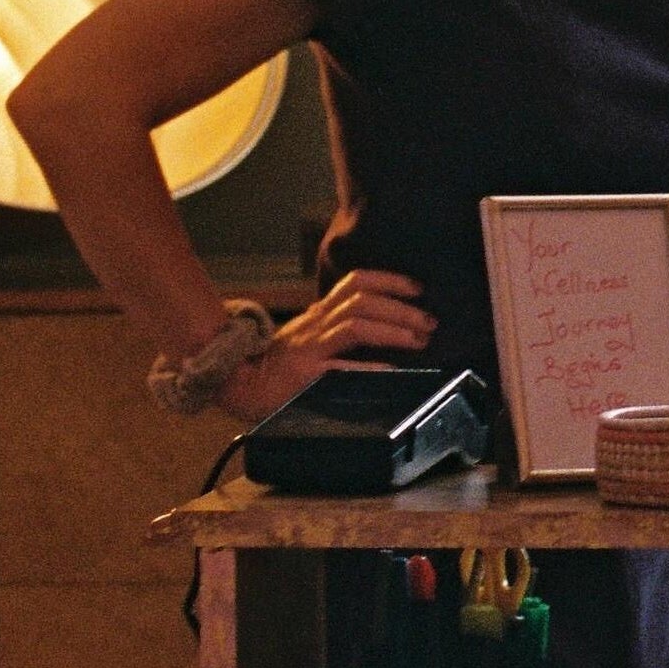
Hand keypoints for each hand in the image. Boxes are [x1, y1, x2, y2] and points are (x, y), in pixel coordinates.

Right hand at [216, 269, 433, 423]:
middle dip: (401, 309)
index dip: (390, 280)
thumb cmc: (279, 365)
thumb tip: (387, 326)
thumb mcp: (309, 337)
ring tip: (419, 340)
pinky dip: (371, 367)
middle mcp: (315, 324)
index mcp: (319, 313)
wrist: (239, 387)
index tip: (418, 289)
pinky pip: (342, 367)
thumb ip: (339, 328)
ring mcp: (309, 348)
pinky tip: (393, 371)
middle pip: (363, 301)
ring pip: (356, 325)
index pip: (356, 282)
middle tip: (429, 322)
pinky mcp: (304, 375)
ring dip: (394, 330)